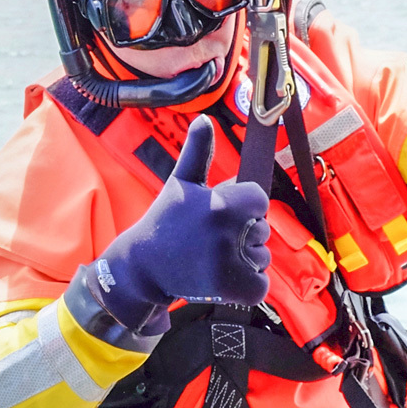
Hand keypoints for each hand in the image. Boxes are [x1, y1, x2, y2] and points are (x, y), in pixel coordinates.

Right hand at [91, 116, 270, 334]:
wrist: (144, 266)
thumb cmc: (166, 220)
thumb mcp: (181, 182)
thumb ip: (198, 151)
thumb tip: (204, 119)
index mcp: (222, 204)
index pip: (260, 200)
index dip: (244, 207)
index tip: (220, 215)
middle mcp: (228, 233)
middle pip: (262, 230)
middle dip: (244, 234)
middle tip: (211, 239)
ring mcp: (230, 262)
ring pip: (262, 258)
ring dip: (245, 259)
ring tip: (213, 257)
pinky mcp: (230, 289)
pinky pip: (260, 285)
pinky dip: (248, 284)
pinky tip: (223, 275)